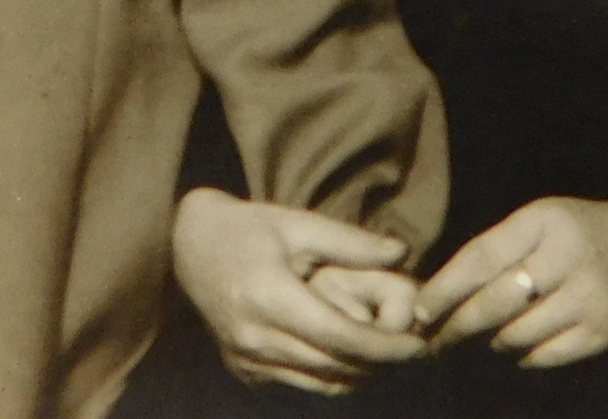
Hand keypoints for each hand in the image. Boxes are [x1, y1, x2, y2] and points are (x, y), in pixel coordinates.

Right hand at [171, 188, 426, 395]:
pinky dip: (332, 376)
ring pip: (322, 384)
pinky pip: (301, 383)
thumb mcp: (298, 223)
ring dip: (361, 374)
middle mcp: (254, 336)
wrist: (187, 246)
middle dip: (382, 363)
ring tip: (389, 354)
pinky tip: (351, 356)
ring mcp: (246, 359)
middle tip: (414, 349)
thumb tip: (401, 253)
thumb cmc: (246, 228)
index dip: (387, 347)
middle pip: (336, 367)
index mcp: (268, 296)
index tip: (419, 344)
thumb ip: (351, 242)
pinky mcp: (244, 370)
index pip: (341, 337)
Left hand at [415, 197, 607, 367]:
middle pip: (495, 303)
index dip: (444, 289)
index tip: (420, 310)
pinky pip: (546, 355)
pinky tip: (515, 348)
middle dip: (457, 326)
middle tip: (436, 340)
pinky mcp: (604, 331)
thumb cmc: (583, 232)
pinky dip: (523, 356)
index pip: (480, 258)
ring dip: (490, 342)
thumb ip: (499, 247)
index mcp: (543, 221)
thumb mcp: (542, 218)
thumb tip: (444, 290)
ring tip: (478, 340)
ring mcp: (587, 298)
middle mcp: (565, 258)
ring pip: (517, 334)